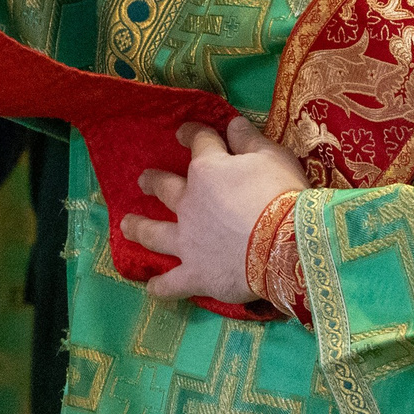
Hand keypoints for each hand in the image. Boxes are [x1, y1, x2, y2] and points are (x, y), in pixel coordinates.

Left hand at [121, 117, 305, 301]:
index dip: (192, 134)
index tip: (185, 132)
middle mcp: (189, 203)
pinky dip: (162, 288)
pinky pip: (172, 284)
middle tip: (143, 180)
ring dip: (139, 229)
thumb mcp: (273, 157)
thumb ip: (250, 140)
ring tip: (127, 225)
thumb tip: (233, 124)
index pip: (198, 143)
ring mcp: (188, 240)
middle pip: (165, 188)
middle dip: (153, 182)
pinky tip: (153, 289)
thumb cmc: (282, 194)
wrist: (286, 244)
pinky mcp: (195, 273)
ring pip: (155, 234)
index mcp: (208, 170)